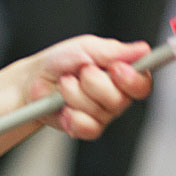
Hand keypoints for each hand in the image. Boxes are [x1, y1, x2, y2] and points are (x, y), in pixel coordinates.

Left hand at [26, 36, 151, 139]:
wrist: (33, 80)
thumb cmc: (60, 62)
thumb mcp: (86, 47)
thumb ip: (113, 51)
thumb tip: (142, 50)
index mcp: (122, 74)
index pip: (142, 83)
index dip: (131, 79)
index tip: (115, 69)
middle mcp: (116, 95)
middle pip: (119, 100)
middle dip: (92, 84)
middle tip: (79, 73)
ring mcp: (102, 114)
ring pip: (99, 112)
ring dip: (75, 96)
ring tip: (65, 85)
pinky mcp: (86, 127)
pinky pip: (89, 128)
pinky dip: (73, 117)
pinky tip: (64, 108)